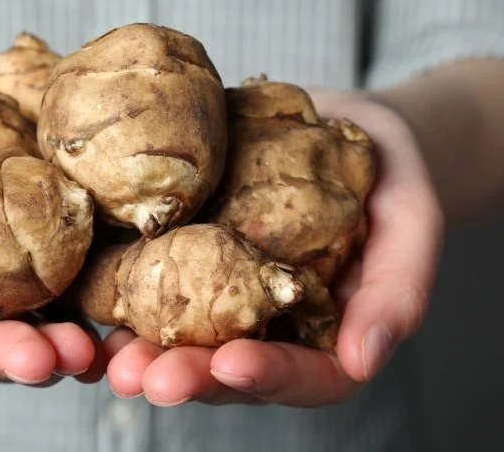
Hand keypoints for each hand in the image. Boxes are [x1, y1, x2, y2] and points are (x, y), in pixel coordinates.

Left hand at [104, 93, 444, 406]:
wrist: (344, 124)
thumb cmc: (388, 175)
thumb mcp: (412, 221)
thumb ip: (397, 290)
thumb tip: (363, 359)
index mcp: (326, 334)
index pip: (304, 376)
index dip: (268, 376)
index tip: (232, 364)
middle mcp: (268, 327)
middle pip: (228, 368)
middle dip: (187, 375)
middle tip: (148, 379)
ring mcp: (224, 295)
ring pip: (182, 337)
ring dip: (143, 351)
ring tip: (110, 357)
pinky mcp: (189, 257)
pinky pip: (153, 284)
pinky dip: (122, 296)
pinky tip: (91, 300)